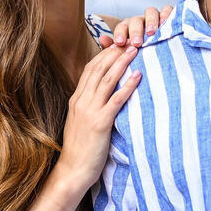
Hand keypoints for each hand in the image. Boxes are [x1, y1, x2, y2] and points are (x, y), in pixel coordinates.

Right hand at [59, 44, 140, 184]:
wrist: (72, 171)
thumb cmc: (79, 150)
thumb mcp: (80, 123)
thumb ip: (89, 107)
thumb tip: (103, 98)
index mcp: (76, 100)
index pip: (90, 70)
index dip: (104, 55)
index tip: (117, 44)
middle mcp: (81, 102)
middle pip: (98, 69)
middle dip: (114, 52)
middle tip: (129, 39)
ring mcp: (90, 111)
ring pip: (107, 80)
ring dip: (122, 63)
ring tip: (136, 50)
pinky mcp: (100, 123)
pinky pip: (116, 100)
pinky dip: (127, 86)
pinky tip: (138, 76)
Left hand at [96, 6, 174, 47]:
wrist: (160, 55)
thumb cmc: (141, 52)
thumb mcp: (126, 51)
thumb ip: (113, 47)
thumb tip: (102, 39)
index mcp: (128, 28)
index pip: (122, 27)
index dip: (120, 34)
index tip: (120, 43)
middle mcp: (141, 21)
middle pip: (136, 20)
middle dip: (136, 31)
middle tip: (137, 43)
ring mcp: (154, 17)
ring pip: (151, 12)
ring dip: (151, 22)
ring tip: (151, 33)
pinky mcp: (167, 16)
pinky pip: (167, 10)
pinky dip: (166, 14)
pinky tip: (166, 23)